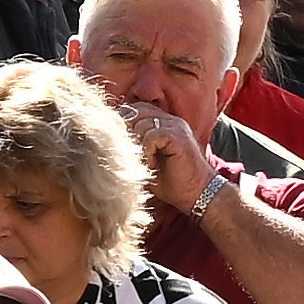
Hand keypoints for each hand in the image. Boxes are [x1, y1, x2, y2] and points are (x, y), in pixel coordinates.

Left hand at [120, 100, 218, 222]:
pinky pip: (150, 136)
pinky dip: (146, 153)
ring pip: (139, 124)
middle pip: (133, 112)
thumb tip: (106, 138)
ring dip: (136, 147)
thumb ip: (132, 144)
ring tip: (144, 164)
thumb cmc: (170, 182)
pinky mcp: (178, 135)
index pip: (133, 110)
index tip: (122, 148)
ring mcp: (175, 125)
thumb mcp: (145, 159)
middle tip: (132, 157)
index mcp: (163, 122)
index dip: (122, 125)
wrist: (197, 194)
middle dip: (126, 134)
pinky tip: (152, 166)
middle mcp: (169, 119)